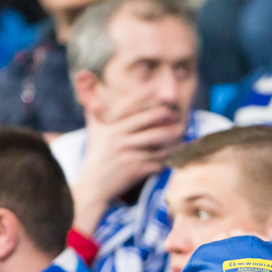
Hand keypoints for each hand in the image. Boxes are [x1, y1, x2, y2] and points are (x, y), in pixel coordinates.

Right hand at [70, 103, 187, 232]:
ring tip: (182, 131)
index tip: (159, 92)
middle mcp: (119, 138)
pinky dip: (168, 156)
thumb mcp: (94, 131)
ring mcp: (128, 154)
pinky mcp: (136, 170)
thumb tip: (89, 85)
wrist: (94, 186)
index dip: (147, 98)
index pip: (131, 107)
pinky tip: (176, 152)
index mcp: (111, 127)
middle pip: (148, 120)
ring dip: (172, 135)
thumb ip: (94, 109)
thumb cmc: (96, 155)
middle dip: (165, 114)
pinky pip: (157, 160)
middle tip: (177, 113)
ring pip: (156, 140)